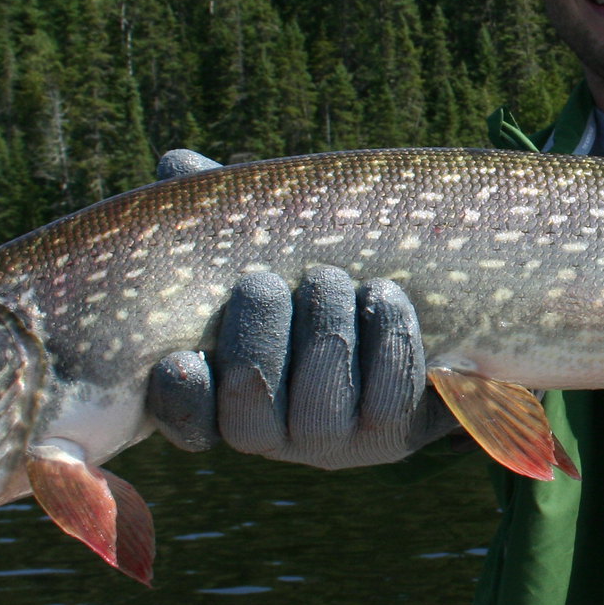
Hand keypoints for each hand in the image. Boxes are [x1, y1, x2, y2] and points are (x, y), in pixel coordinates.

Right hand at [142, 149, 456, 467]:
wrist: (424, 306)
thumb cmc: (315, 270)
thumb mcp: (270, 238)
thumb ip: (224, 213)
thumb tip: (179, 165)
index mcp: (223, 392)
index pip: (187, 420)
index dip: (180, 400)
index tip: (179, 360)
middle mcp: (274, 432)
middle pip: (252, 414)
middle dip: (257, 343)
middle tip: (264, 282)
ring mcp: (335, 439)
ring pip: (320, 411)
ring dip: (323, 337)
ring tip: (328, 279)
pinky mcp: (397, 434)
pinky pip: (390, 402)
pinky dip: (387, 343)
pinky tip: (385, 296)